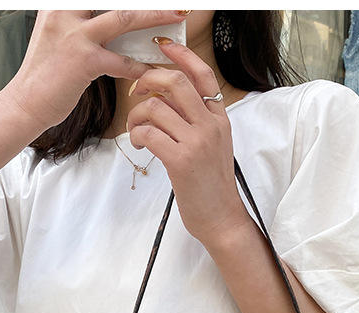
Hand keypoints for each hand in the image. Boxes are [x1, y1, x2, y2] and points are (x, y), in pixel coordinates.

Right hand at [4, 10, 188, 132]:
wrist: (25, 102)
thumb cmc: (45, 74)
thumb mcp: (58, 36)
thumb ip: (80, 23)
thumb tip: (113, 20)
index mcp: (60, 4)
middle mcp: (65, 11)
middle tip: (172, 0)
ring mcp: (74, 34)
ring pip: (123, 18)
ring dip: (154, 17)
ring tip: (176, 17)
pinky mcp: (83, 60)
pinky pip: (121, 61)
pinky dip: (139, 67)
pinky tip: (153, 72)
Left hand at [127, 40, 250, 247]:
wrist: (222, 219)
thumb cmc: (212, 186)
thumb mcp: (213, 147)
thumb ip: (197, 122)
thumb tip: (167, 101)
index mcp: (220, 119)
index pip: (202, 75)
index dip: (181, 55)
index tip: (163, 48)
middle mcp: (211, 126)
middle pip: (175, 82)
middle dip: (148, 80)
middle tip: (137, 92)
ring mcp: (197, 142)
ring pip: (155, 107)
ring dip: (136, 115)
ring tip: (137, 131)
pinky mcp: (181, 161)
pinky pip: (149, 133)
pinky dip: (137, 136)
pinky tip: (141, 146)